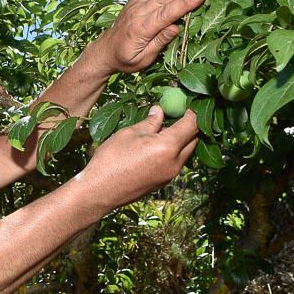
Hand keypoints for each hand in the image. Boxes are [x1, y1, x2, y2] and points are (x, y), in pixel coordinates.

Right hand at [78, 106, 197, 212]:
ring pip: (185, 153)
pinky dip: (173, 152)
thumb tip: (160, 111)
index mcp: (168, 146)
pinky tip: (158, 146)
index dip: (193, 112)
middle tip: (179, 114)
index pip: (192, 125)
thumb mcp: (129, 134)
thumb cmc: (111, 158)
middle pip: (193, 140)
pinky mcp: (162, 183)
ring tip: (166, 129)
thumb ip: (149, 122)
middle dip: (190, 126)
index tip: (189, 102)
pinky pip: (175, 163)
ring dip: (181, 140)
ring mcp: (170, 175)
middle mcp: (175, 162)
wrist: (100, 191)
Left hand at [94, 0, 206, 73]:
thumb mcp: (142, 59)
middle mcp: (138, 13)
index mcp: (140, 29)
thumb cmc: (126, 59)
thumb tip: (176, 27)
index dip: (184, 3)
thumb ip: (159, 43)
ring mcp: (135, 5)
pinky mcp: (135, 0)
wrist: (105, 51)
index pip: (166, 14)